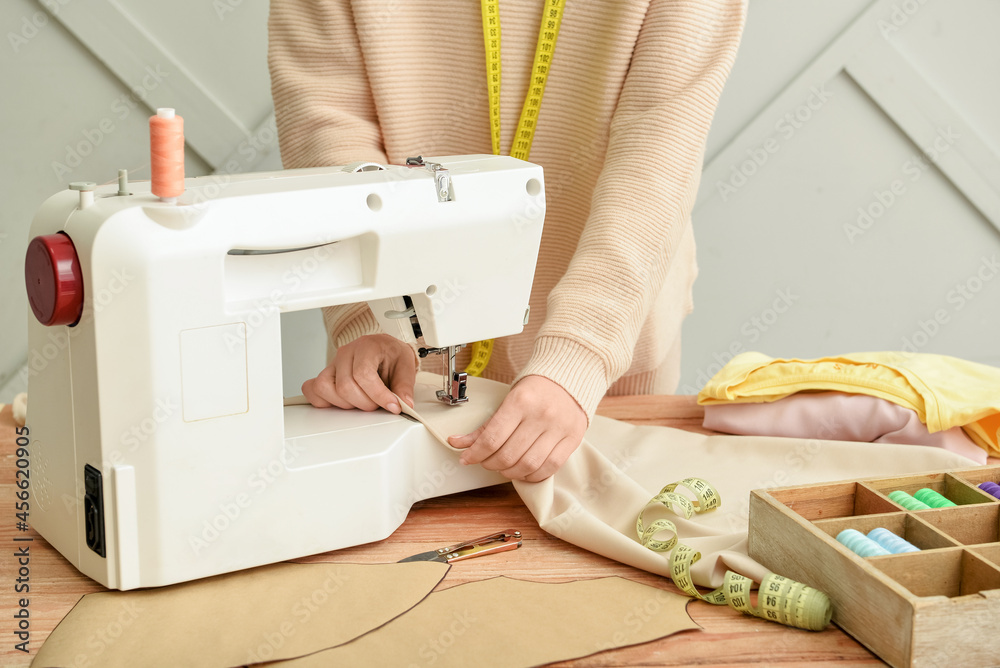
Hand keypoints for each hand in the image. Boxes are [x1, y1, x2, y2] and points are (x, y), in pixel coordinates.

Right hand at [301, 334, 415, 413]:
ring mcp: (332, 364)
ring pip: (324, 388)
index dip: (377, 395)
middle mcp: (346, 353)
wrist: (383, 349)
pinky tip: (341, 402)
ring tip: (361, 402)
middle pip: (345, 386)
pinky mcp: (325, 375)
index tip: (392, 406)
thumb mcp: (405, 366)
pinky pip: (312, 390)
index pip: (363, 374)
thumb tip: (404, 404)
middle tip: (378, 404)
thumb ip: (404, 386)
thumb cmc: (391, 355)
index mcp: (367, 346)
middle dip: (365, 403)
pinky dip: (323, 401)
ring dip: (345, 404)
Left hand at [447, 375, 586, 481]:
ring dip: (510, 473)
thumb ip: (485, 426)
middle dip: (490, 464)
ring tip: (504, 467)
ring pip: (528, 465)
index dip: (475, 454)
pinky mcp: (572, 438)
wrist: (568, 378)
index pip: (492, 438)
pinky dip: (533, 475)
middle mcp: (541, 415)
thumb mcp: (506, 400)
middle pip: (508, 455)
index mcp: (521, 401)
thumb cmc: (535, 389)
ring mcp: (559, 428)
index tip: (467, 458)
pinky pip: (550, 467)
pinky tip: (524, 470)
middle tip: (486, 461)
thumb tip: (457, 443)